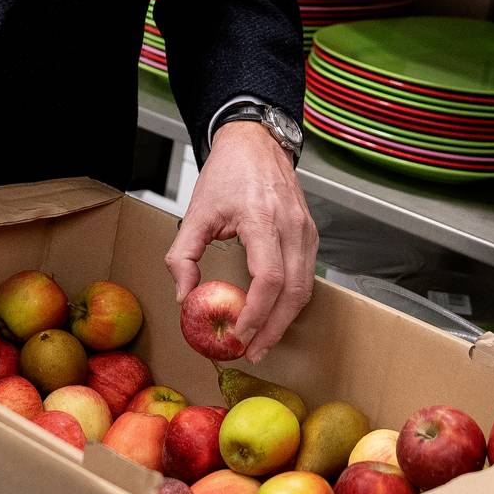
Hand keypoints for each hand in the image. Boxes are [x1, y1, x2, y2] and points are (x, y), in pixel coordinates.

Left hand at [165, 121, 316, 362]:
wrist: (255, 143)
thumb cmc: (227, 173)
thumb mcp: (196, 211)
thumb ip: (183, 255)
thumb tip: (184, 296)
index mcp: (261, 219)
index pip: (268, 278)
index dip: (257, 312)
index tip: (240, 334)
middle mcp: (291, 226)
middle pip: (293, 291)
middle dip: (274, 328)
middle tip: (253, 351)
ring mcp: (306, 230)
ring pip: (305, 287)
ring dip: (285, 319)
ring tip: (263, 341)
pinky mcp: (311, 234)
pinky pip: (307, 276)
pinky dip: (292, 301)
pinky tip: (275, 315)